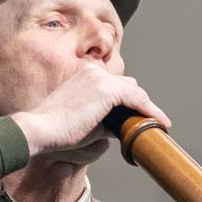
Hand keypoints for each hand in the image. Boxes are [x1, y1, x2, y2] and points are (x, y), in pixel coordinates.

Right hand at [12, 62, 170, 156]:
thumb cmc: (58, 129)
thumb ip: (105, 120)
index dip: (130, 101)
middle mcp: (93, 71)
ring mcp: (101, 79)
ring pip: (135, 92)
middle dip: (140, 104)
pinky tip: (159, 123)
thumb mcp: (86, 121)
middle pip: (129, 86)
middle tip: (151, 122)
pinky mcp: (108, 90)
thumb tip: (121, 128)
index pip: (116, 85)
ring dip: (147, 108)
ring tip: (158, 124)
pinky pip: (138, 99)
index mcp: (85, 74)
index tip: (141, 116)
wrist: (41, 130)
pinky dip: (150, 111)